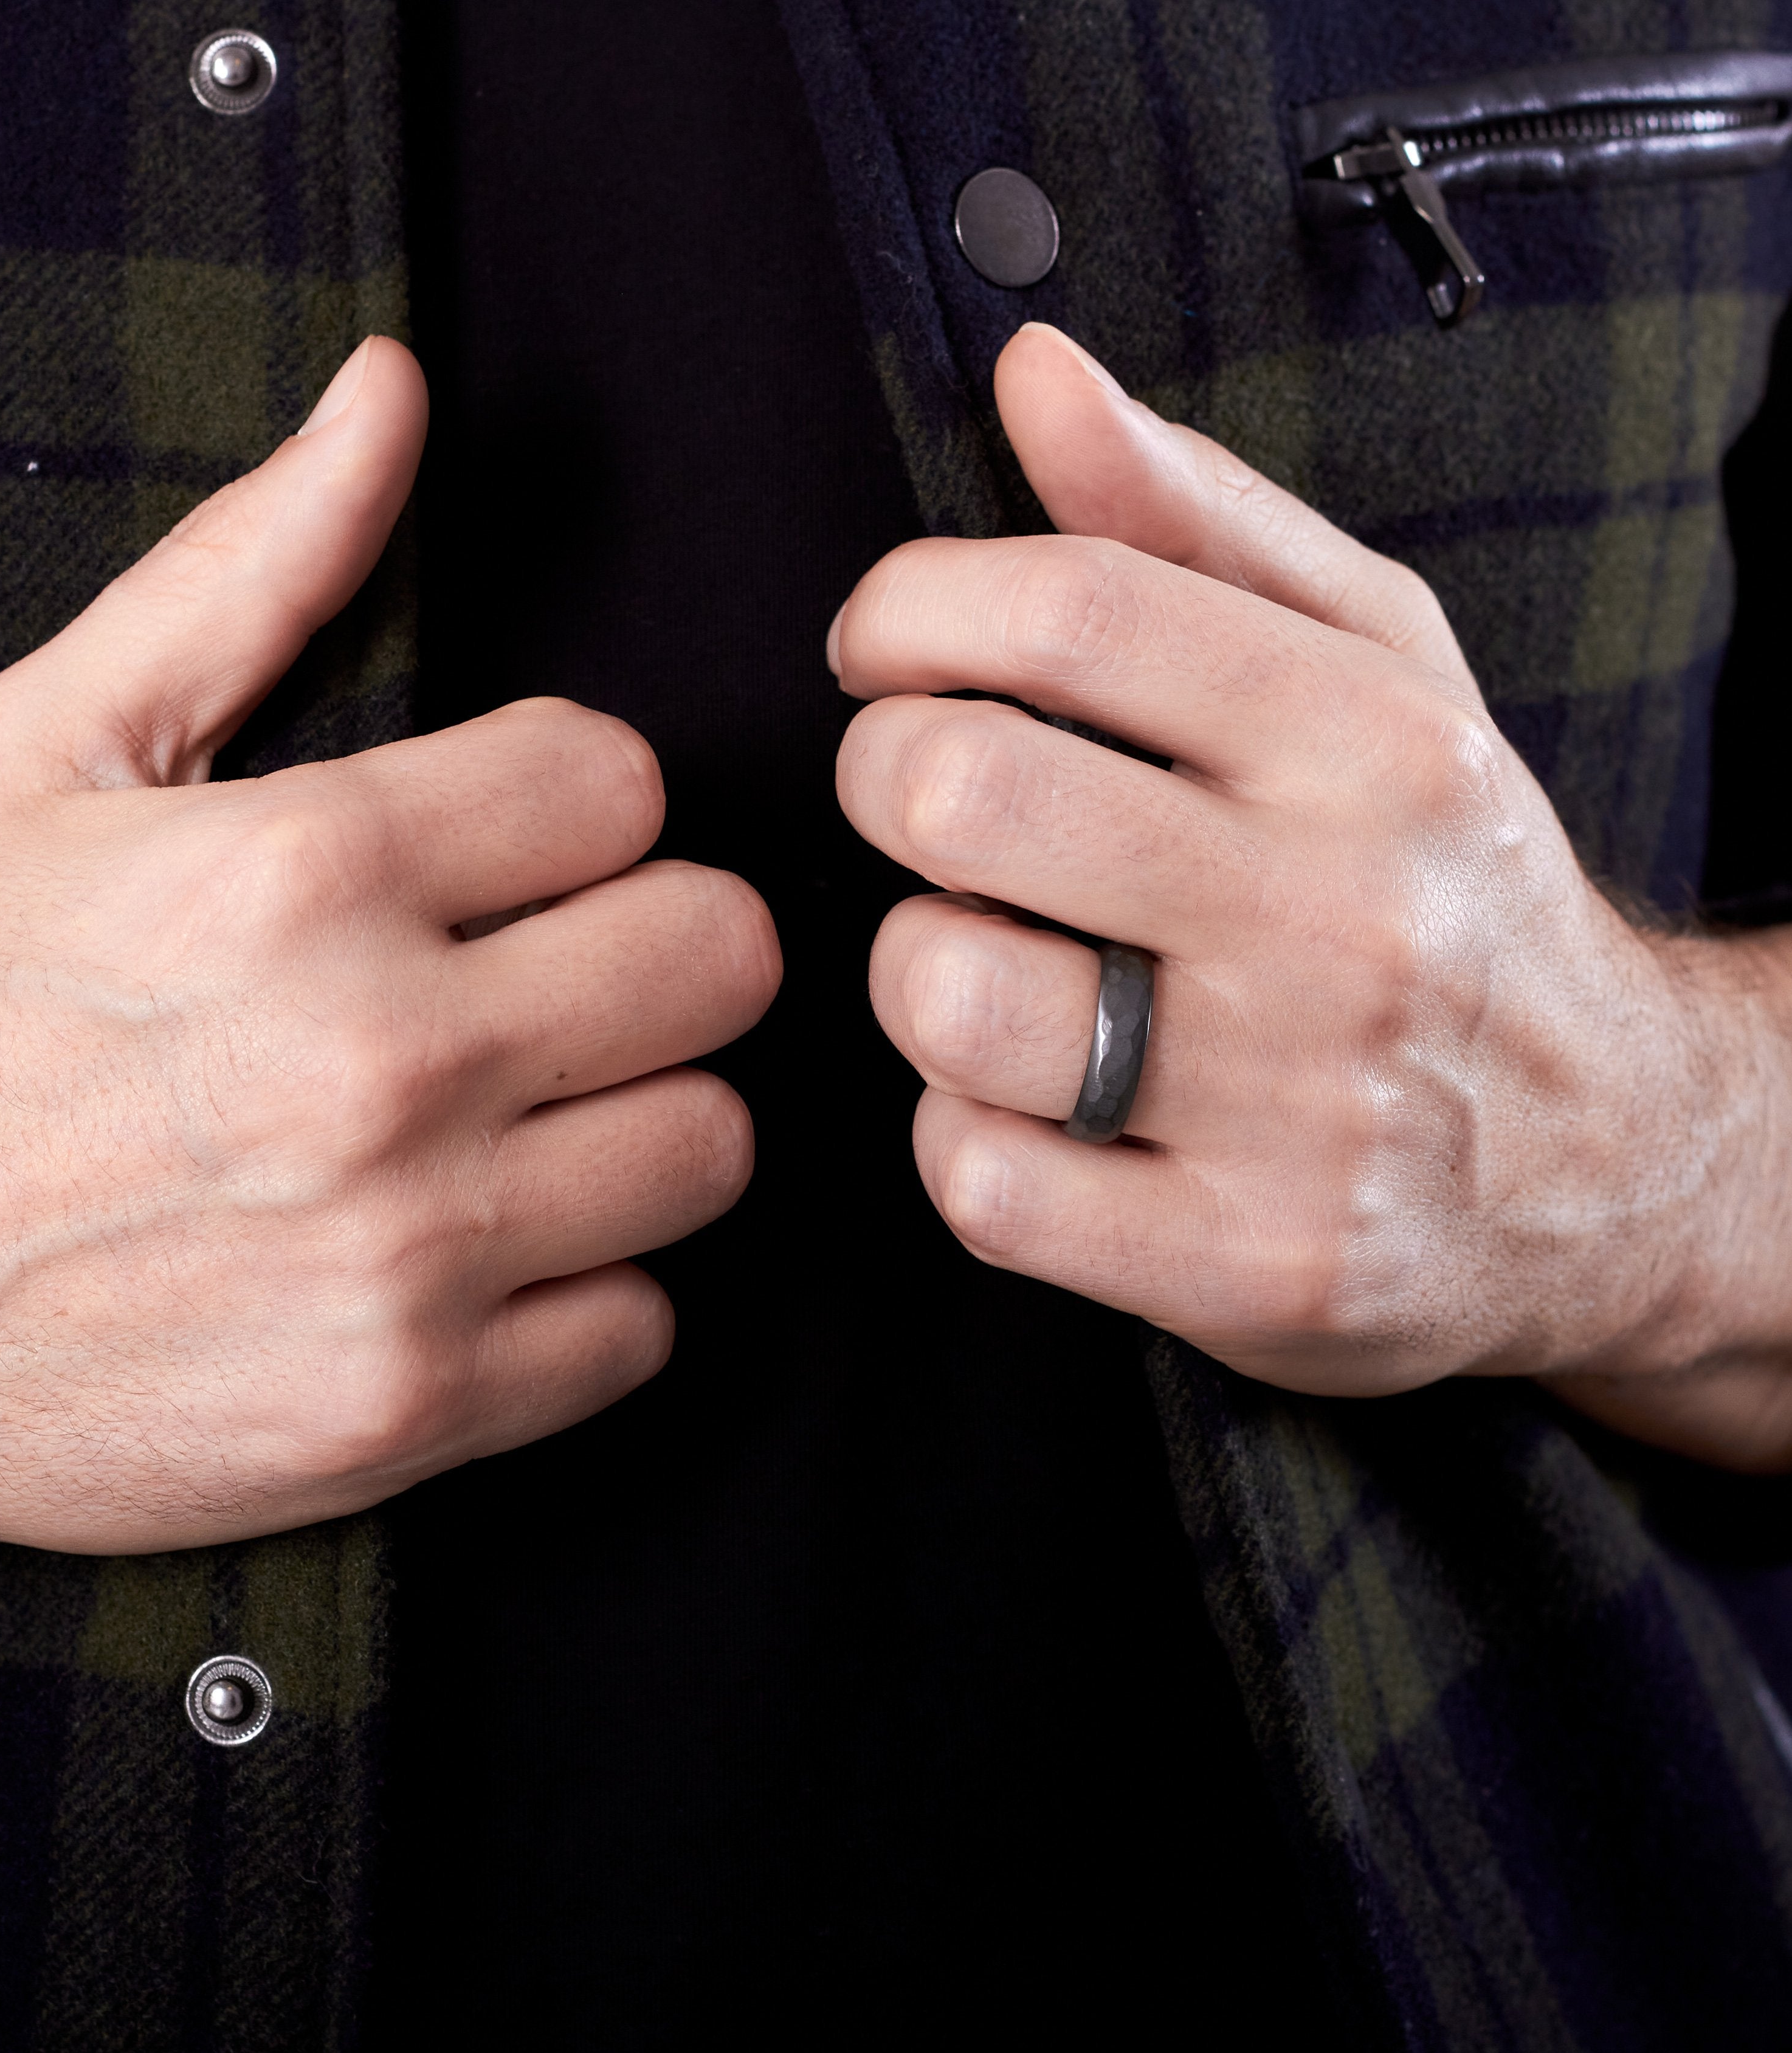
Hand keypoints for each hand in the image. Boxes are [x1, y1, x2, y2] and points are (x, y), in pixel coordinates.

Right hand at [0, 337, 779, 1554]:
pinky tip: (486, 1258)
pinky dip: (585, 1295)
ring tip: (530, 1121)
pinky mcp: (411, 1407)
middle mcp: (377, 1057)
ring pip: (713, 1144)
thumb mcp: (57, 752)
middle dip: (654, 950)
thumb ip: (255, 567)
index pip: (622, 782)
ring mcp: (405, 1249)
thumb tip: (391, 392)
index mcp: (304, 867)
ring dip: (642, 1122)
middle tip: (563, 981)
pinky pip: (644, 1327)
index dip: (577, 811)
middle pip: (722, 953)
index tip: (513, 858)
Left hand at [832, 322, 1791, 1468]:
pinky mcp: (1244, 1266)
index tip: (886, 647)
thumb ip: (1192, 517)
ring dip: (923, 968)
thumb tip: (1034, 376)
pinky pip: (982, 1178)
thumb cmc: (1447, 882)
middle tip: (928, 801)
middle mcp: (1339, 918)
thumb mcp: (1375, 666)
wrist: (1618, 1157)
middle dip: (890, 779)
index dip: (910, 611)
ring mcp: (1294, 1110)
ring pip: (948, 996)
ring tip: (997, 962)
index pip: (1066, 608)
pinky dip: (966, 1136)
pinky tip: (1038, 1108)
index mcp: (1368, 739)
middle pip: (965, 792)